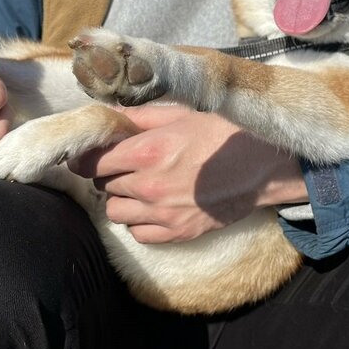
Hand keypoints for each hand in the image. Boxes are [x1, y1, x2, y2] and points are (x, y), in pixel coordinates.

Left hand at [68, 105, 307, 243]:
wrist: (262, 166)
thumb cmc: (223, 133)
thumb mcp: (180, 114)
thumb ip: (139, 117)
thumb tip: (108, 116)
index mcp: (148, 151)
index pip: (94, 161)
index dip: (86, 158)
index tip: (86, 156)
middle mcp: (149, 185)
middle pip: (103, 185)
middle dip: (108, 174)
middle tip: (124, 165)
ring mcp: (163, 213)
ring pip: (115, 212)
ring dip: (120, 199)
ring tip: (136, 187)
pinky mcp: (177, 232)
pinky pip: (138, 234)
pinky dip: (139, 222)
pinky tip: (152, 207)